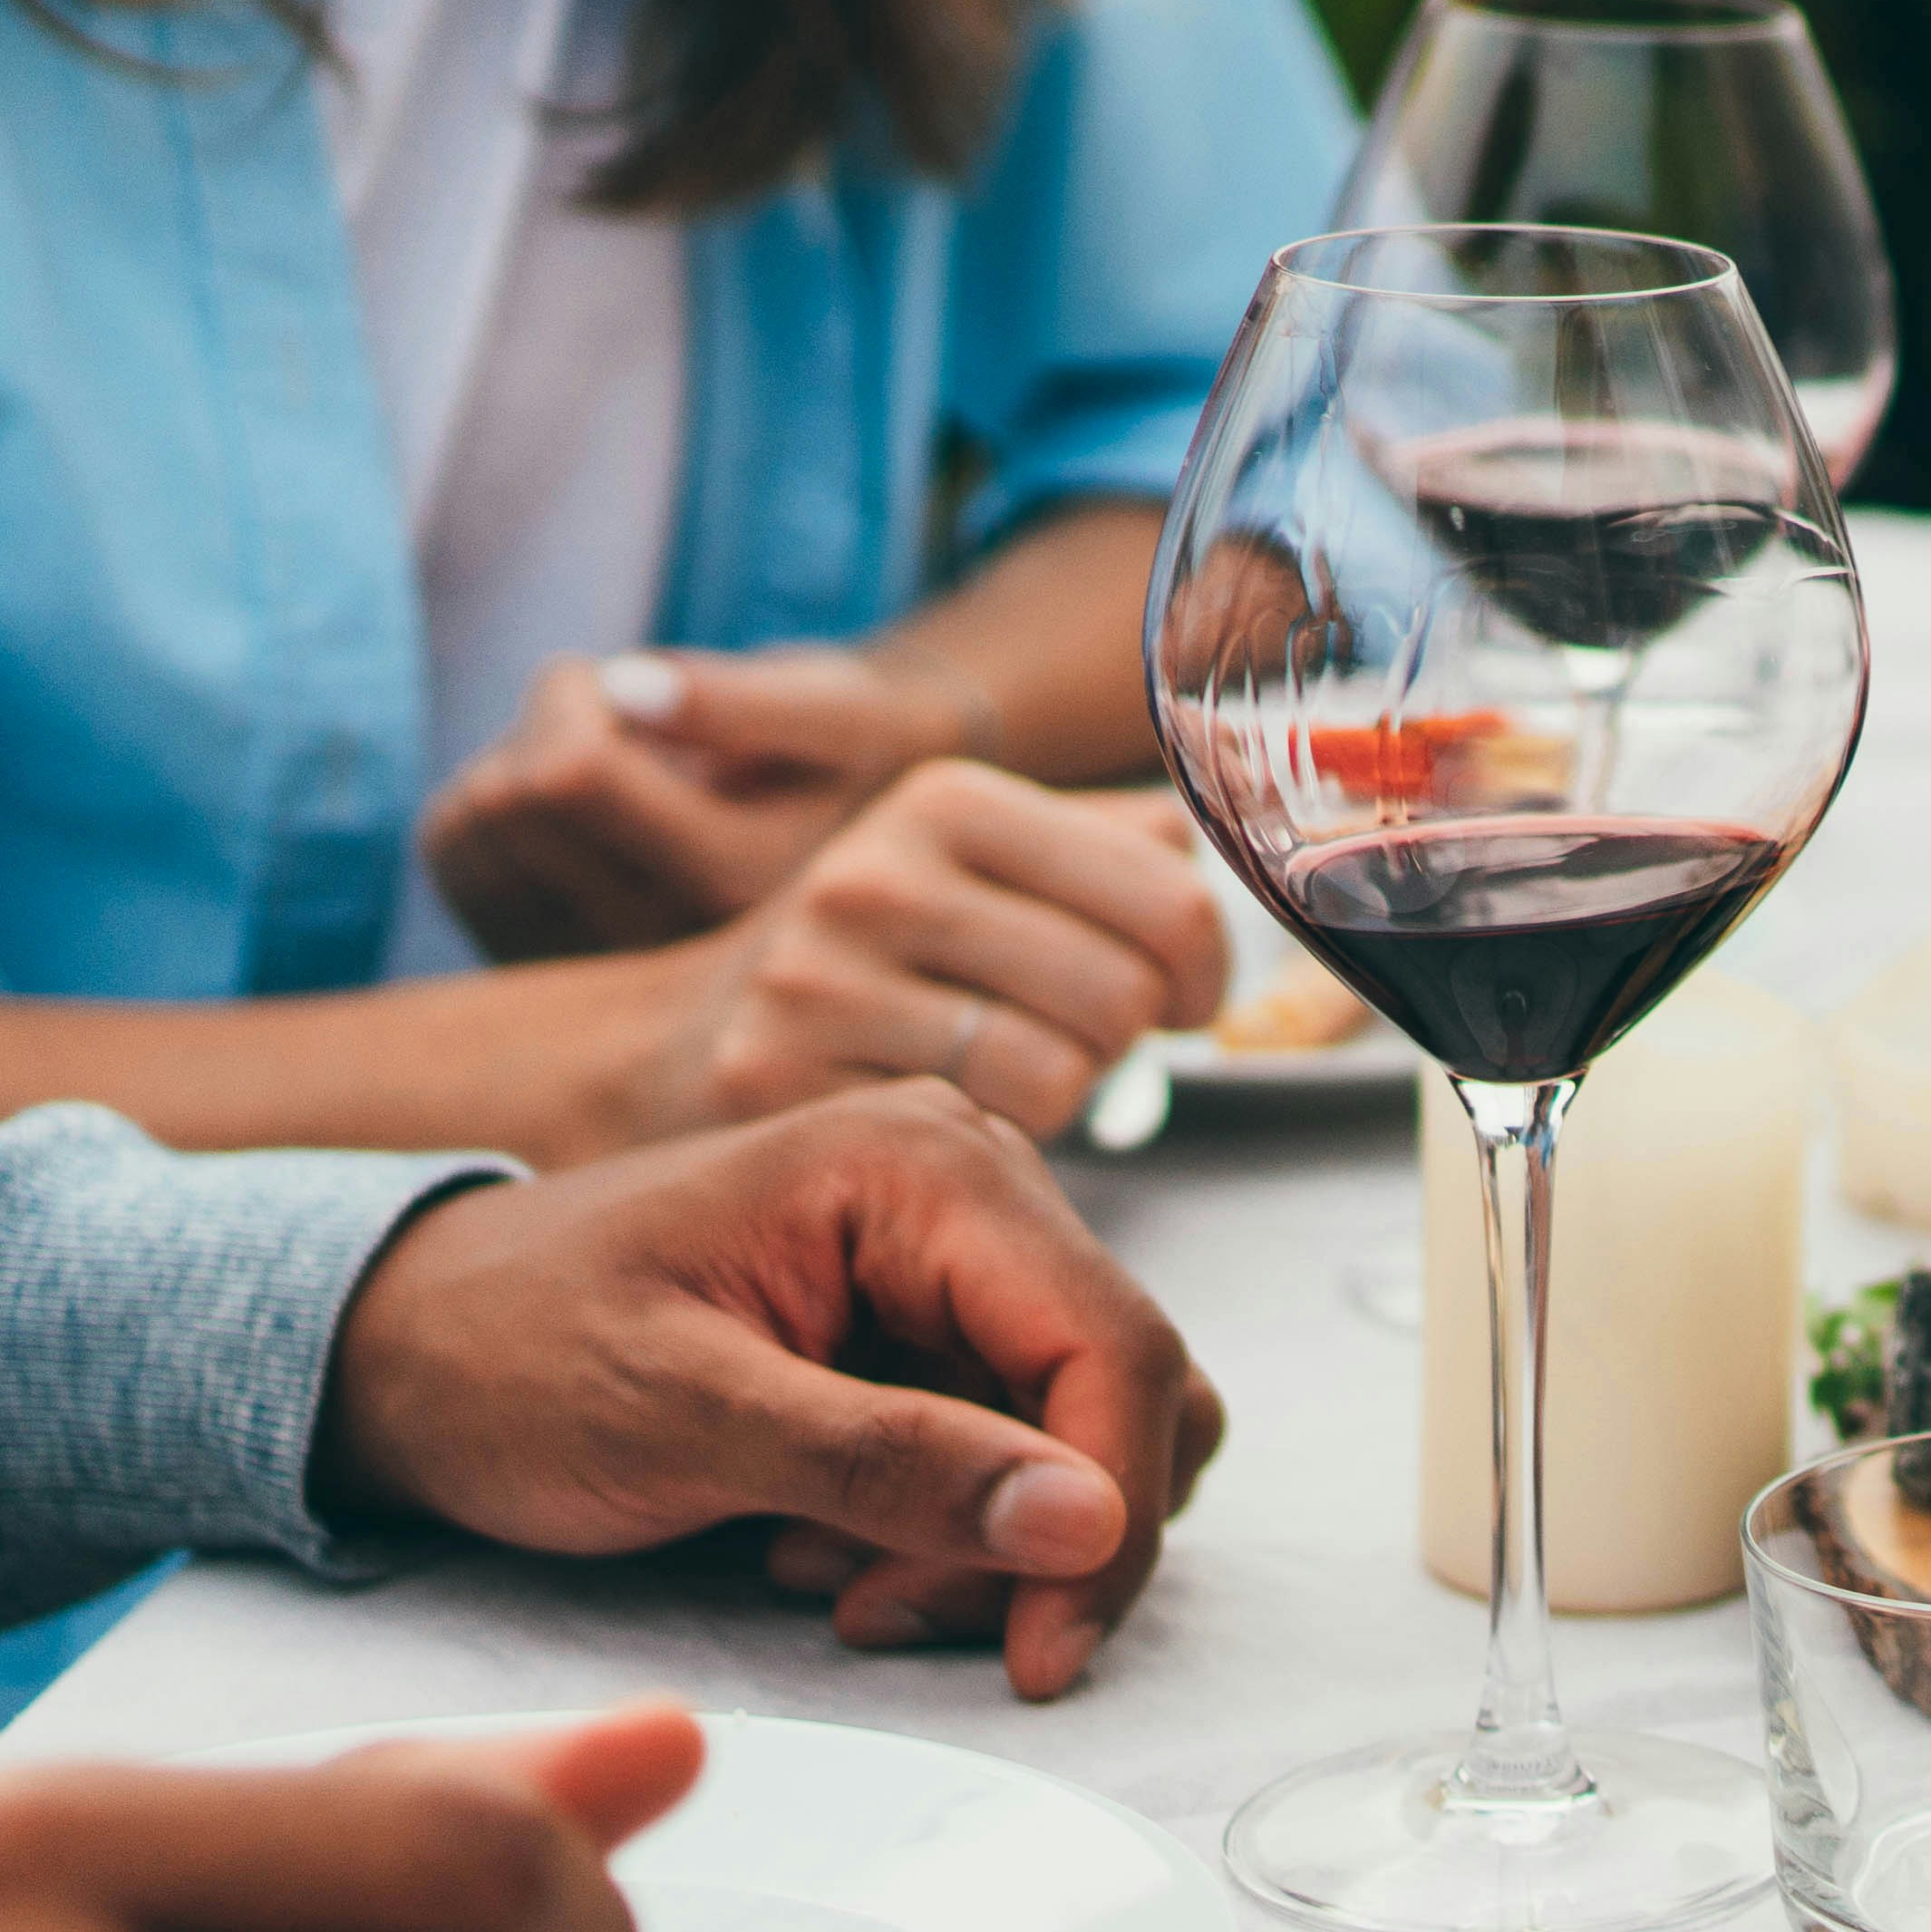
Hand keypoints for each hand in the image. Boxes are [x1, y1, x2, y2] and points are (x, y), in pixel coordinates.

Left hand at [317, 1086, 1225, 1696]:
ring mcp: (957, 1257)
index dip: (1112, 1516)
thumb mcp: (679, 1417)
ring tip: (840, 1585)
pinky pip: (1020, 1453)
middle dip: (1044, 1540)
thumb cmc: (504, 1355)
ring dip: (994, 1547)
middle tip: (899, 1619)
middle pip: (1127, 1394)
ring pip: (1089, 1438)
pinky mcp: (935, 1326)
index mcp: (919, 1165)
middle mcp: (967, 1186)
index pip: (1115, 1346)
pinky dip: (952, 1535)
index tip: (1044, 1647)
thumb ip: (890, 1464)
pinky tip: (830, 1554)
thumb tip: (1088, 1521)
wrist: (404, 1347)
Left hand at [420, 645, 989, 959]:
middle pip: (509, 797)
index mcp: (738, 891)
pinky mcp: (534, 965)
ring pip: (467, 825)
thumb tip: (628, 687)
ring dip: (520, 762)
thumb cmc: (844, 744)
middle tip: (629, 728)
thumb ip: (740, 700)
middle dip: (548, 725)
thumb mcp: (831, 705)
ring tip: (614, 773)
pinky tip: (574, 815)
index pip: (570, 775)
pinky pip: (447, 852)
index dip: (578, 692)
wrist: (851, 822)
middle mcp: (663, 959)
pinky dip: (490, 802)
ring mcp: (591, 974)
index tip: (639, 681)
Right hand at [605, 763, 1227, 1148]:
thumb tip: (1244, 790)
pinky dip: (994, 1141)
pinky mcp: (781, 1079)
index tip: (1188, 993)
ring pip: (1058, 1073)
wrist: (686, 1043)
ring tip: (1013, 1071)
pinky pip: (974, 1136)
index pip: (1168, 895)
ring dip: (1064, 1094)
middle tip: (1085, 1040)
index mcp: (945, 800)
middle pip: (1123, 991)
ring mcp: (819, 977)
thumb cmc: (877, 959)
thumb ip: (1110, 836)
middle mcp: (875, 875)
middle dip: (1129, 1036)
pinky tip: (953, 1111)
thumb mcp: (976, 859)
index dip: (1206, 967)